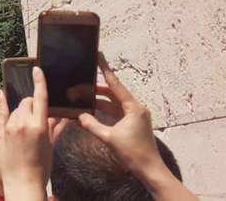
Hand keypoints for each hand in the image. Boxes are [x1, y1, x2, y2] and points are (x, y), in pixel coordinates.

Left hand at [0, 67, 51, 200]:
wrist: (21, 182)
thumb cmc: (40, 167)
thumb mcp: (50, 146)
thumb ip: (55, 128)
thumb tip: (64, 116)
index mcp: (38, 126)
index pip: (40, 98)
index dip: (39, 82)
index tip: (37, 70)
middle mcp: (23, 123)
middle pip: (27, 102)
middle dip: (32, 103)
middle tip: (36, 112)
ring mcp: (9, 127)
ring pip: (15, 108)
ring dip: (21, 110)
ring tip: (25, 120)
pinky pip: (1, 112)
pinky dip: (2, 104)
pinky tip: (0, 94)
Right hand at [77, 53, 175, 190]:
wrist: (150, 171)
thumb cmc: (133, 154)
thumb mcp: (109, 138)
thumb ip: (91, 124)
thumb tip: (78, 115)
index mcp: (133, 107)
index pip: (115, 84)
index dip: (105, 69)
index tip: (98, 55)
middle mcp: (135, 108)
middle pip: (111, 93)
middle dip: (93, 90)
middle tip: (75, 87)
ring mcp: (134, 116)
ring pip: (111, 103)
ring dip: (96, 101)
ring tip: (79, 98)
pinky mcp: (131, 124)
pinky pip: (114, 112)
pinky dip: (102, 111)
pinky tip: (89, 112)